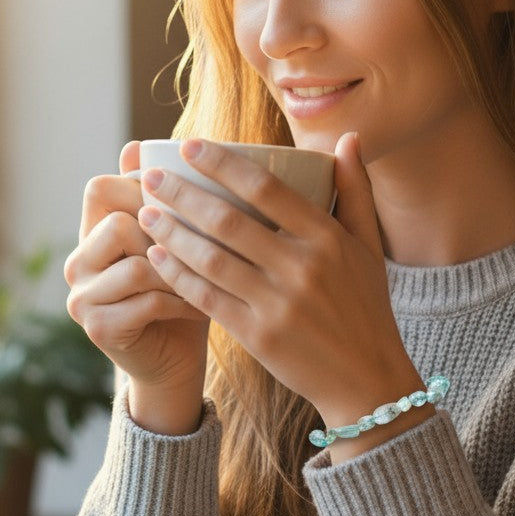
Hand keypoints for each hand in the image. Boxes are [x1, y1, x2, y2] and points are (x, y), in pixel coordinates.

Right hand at [64, 141, 209, 432]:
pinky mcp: (98, 327)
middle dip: (165, 231)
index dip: (141, 187)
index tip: (183, 201)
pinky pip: (145, 299)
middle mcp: (79, 259)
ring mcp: (82, 295)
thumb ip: (167, 197)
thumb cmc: (186, 287)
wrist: (178, 359)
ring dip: (180, 270)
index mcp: (93, 230)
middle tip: (201, 246)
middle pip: (115, 220)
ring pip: (135, 261)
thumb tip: (138, 144)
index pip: (99, 187)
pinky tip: (202, 305)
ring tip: (210, 278)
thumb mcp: (179, 237)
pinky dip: (182, 301)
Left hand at [139, 133, 429, 444]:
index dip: (222, 164)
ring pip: (211, 260)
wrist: (366, 378)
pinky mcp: (258, 336)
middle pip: (228, 221)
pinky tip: (157, 258)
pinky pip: (207, 298)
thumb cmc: (365, 305)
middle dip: (182, 195)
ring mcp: (278, 304)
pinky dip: (178, 276)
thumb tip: (349, 137)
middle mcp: (302, 267)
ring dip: (171, 233)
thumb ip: (355, 189)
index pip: (267, 188)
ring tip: (146, 213)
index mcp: (327, 238)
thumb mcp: (368, 245)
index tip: (190, 147)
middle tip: (150, 179)